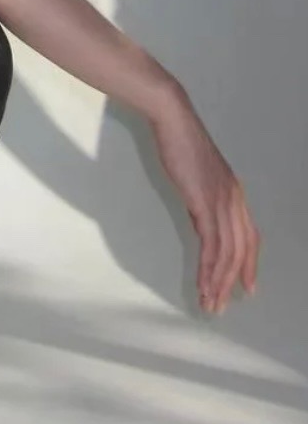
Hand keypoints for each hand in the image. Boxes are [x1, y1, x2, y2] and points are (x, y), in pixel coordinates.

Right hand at [149, 94, 259, 313]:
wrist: (172, 119)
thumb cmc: (180, 142)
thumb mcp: (196, 177)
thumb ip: (202, 200)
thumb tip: (201, 221)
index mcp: (235, 193)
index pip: (250, 237)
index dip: (249, 264)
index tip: (245, 287)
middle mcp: (235, 200)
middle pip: (242, 251)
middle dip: (232, 281)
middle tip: (221, 304)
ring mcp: (222, 201)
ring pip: (228, 253)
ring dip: (218, 281)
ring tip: (209, 302)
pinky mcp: (205, 202)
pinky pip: (211, 244)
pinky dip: (208, 267)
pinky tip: (202, 281)